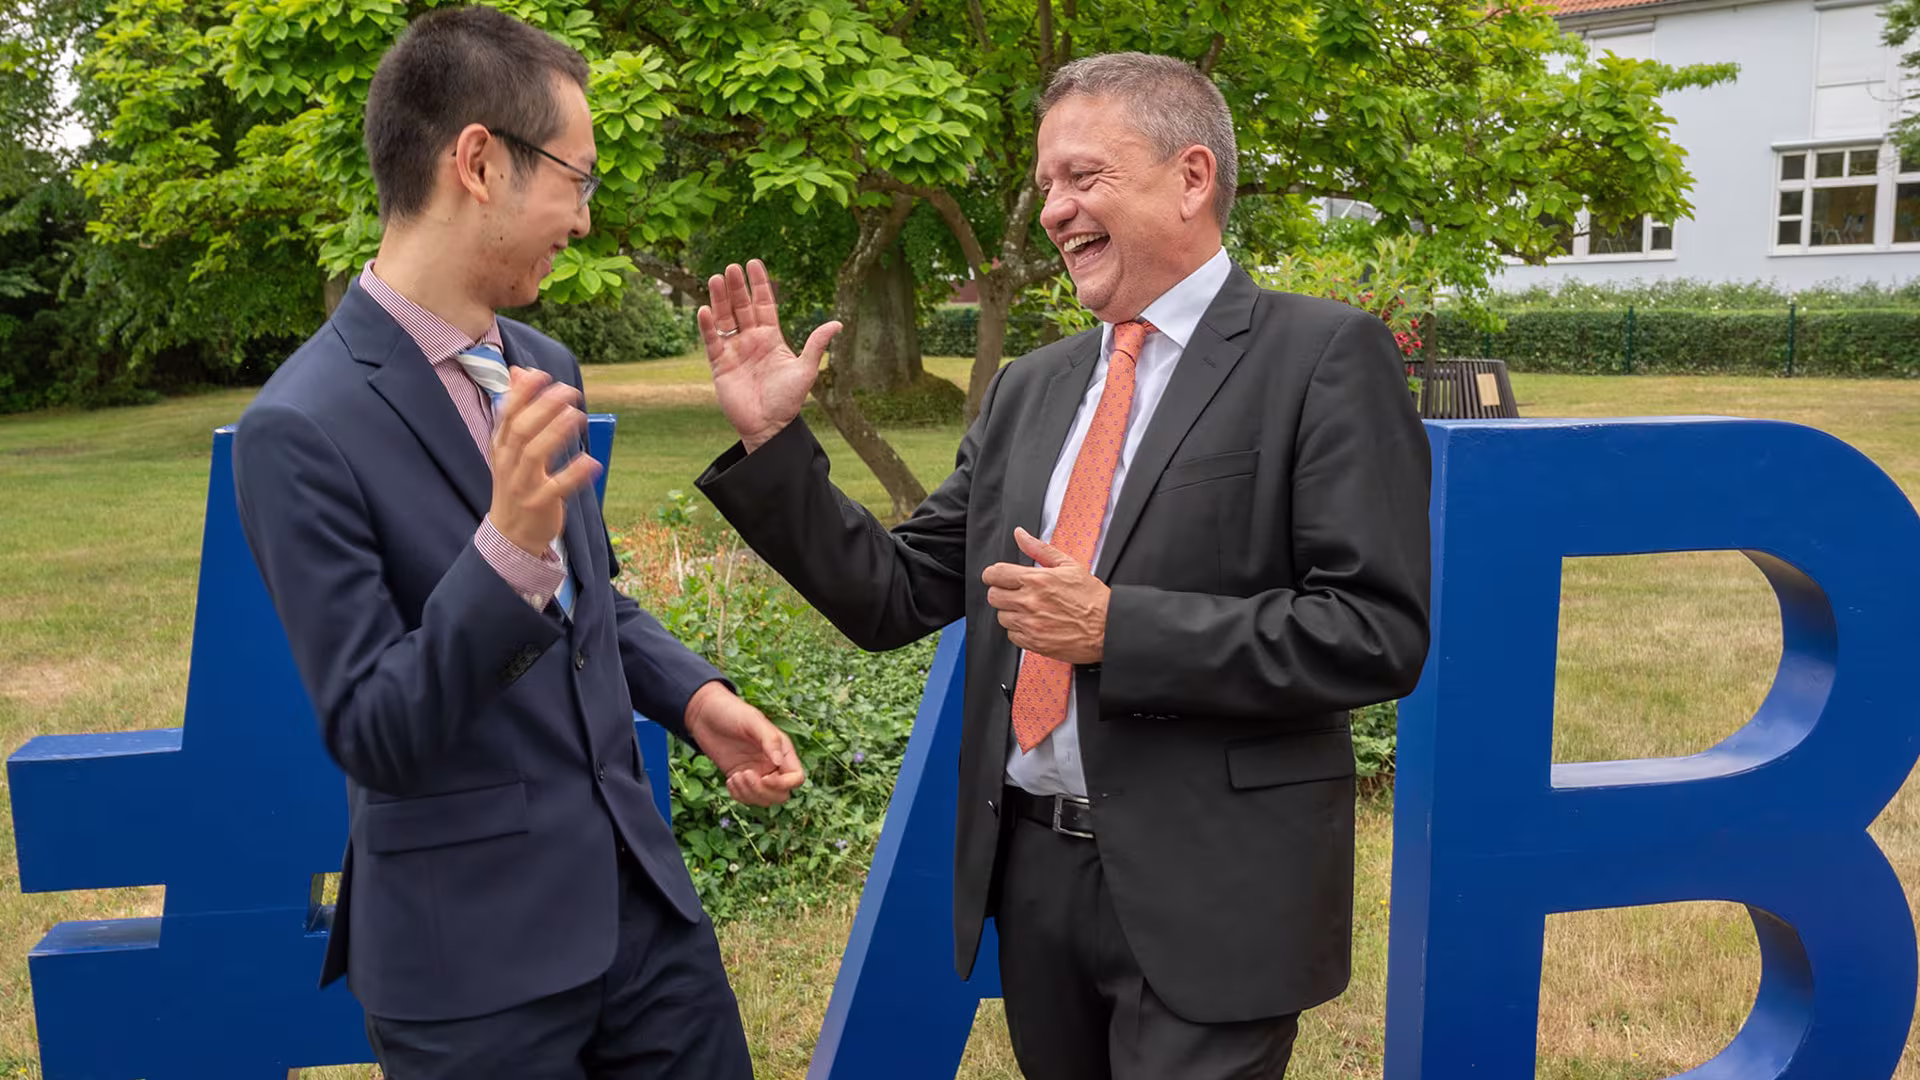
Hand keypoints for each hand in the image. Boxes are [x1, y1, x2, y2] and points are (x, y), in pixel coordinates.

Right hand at [489, 366, 600, 557]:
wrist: (511, 533)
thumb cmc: (517, 481)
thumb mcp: (510, 447)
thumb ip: (517, 411)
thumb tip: (519, 372)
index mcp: (501, 446)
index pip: (508, 414)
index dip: (523, 393)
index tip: (541, 375)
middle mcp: (508, 463)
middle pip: (522, 430)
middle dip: (544, 407)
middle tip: (568, 391)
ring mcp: (522, 484)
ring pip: (535, 454)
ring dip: (556, 432)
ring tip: (577, 415)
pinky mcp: (539, 504)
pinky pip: (556, 487)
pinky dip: (574, 474)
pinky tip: (591, 461)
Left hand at [683, 681, 805, 805]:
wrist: (704, 713)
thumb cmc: (731, 711)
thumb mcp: (752, 721)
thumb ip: (770, 740)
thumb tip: (778, 763)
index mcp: (781, 750)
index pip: (796, 778)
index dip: (783, 784)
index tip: (764, 777)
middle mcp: (771, 764)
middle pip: (781, 794)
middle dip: (763, 792)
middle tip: (745, 774)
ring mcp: (756, 772)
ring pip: (763, 800)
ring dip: (749, 794)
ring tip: (735, 777)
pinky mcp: (739, 777)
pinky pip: (746, 798)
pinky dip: (739, 796)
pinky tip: (729, 780)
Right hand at [698, 259, 841, 451]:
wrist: (769, 427)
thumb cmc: (788, 401)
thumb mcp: (806, 370)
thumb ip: (816, 345)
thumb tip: (837, 323)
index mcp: (772, 338)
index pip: (764, 304)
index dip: (759, 284)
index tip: (754, 263)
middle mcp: (751, 340)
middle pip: (742, 307)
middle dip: (737, 287)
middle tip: (732, 267)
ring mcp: (734, 351)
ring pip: (725, 319)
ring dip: (720, 299)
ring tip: (716, 278)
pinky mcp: (720, 365)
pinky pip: (712, 341)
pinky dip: (708, 326)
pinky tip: (706, 310)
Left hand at [981, 528, 1109, 664]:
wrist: (1107, 627)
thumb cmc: (1092, 598)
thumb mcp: (1068, 565)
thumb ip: (1039, 549)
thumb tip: (1021, 535)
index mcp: (1036, 580)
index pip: (995, 574)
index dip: (993, 574)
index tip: (997, 576)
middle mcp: (1029, 602)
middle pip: (993, 596)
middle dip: (1001, 592)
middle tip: (1016, 593)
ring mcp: (1030, 624)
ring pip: (1001, 616)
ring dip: (1011, 612)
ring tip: (1030, 609)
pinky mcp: (1033, 642)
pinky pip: (1012, 635)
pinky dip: (1019, 630)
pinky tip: (1035, 623)